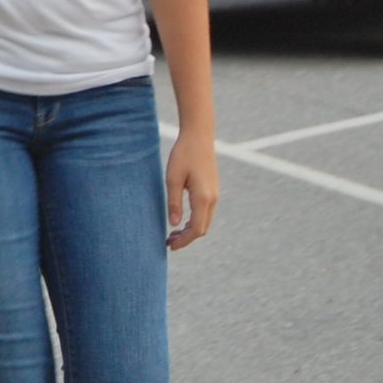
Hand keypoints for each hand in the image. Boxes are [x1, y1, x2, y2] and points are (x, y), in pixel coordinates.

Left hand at [165, 132, 218, 250]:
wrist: (198, 136)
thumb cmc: (183, 155)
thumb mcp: (172, 178)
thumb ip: (173, 202)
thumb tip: (173, 224)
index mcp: (203, 198)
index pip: (196, 229)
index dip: (184, 241)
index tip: (170, 246)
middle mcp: (212, 198)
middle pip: (202, 228)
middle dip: (186, 238)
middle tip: (168, 241)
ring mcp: (215, 194)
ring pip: (205, 221)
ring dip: (190, 230)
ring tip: (172, 233)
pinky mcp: (212, 190)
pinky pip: (205, 212)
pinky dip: (195, 221)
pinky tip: (181, 220)